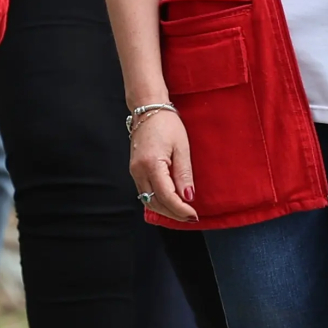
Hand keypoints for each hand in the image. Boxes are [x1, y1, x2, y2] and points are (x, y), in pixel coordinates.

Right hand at [129, 106, 197, 220]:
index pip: (166, 196)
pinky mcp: (135, 171)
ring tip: (182, 213)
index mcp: (151, 165)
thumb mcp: (182, 148)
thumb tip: (188, 197)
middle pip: (155, 203)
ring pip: (148, 200)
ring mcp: (134, 172)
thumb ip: (184, 174)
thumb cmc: (167, 124)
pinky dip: (158, 201)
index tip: (193, 215)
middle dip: (173, 213)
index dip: (180, 209)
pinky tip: (170, 203)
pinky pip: (145, 192)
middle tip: (190, 217)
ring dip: (165, 210)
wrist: (149, 110)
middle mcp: (138, 171)